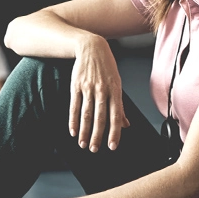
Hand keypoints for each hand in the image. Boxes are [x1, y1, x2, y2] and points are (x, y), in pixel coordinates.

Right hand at [69, 37, 130, 151]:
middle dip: (97, 136)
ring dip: (84, 131)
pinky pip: (74, 106)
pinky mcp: (76, 86)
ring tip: (83, 144)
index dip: (114, 132)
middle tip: (94, 149)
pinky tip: (73, 131)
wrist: (92, 48)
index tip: (112, 146)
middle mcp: (102, 90)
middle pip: (99, 117)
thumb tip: (125, 124)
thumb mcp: (117, 84)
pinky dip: (73, 120)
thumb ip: (120, 105)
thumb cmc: (107, 68)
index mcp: (115, 91)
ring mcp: (88, 88)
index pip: (116, 116)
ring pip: (86, 114)